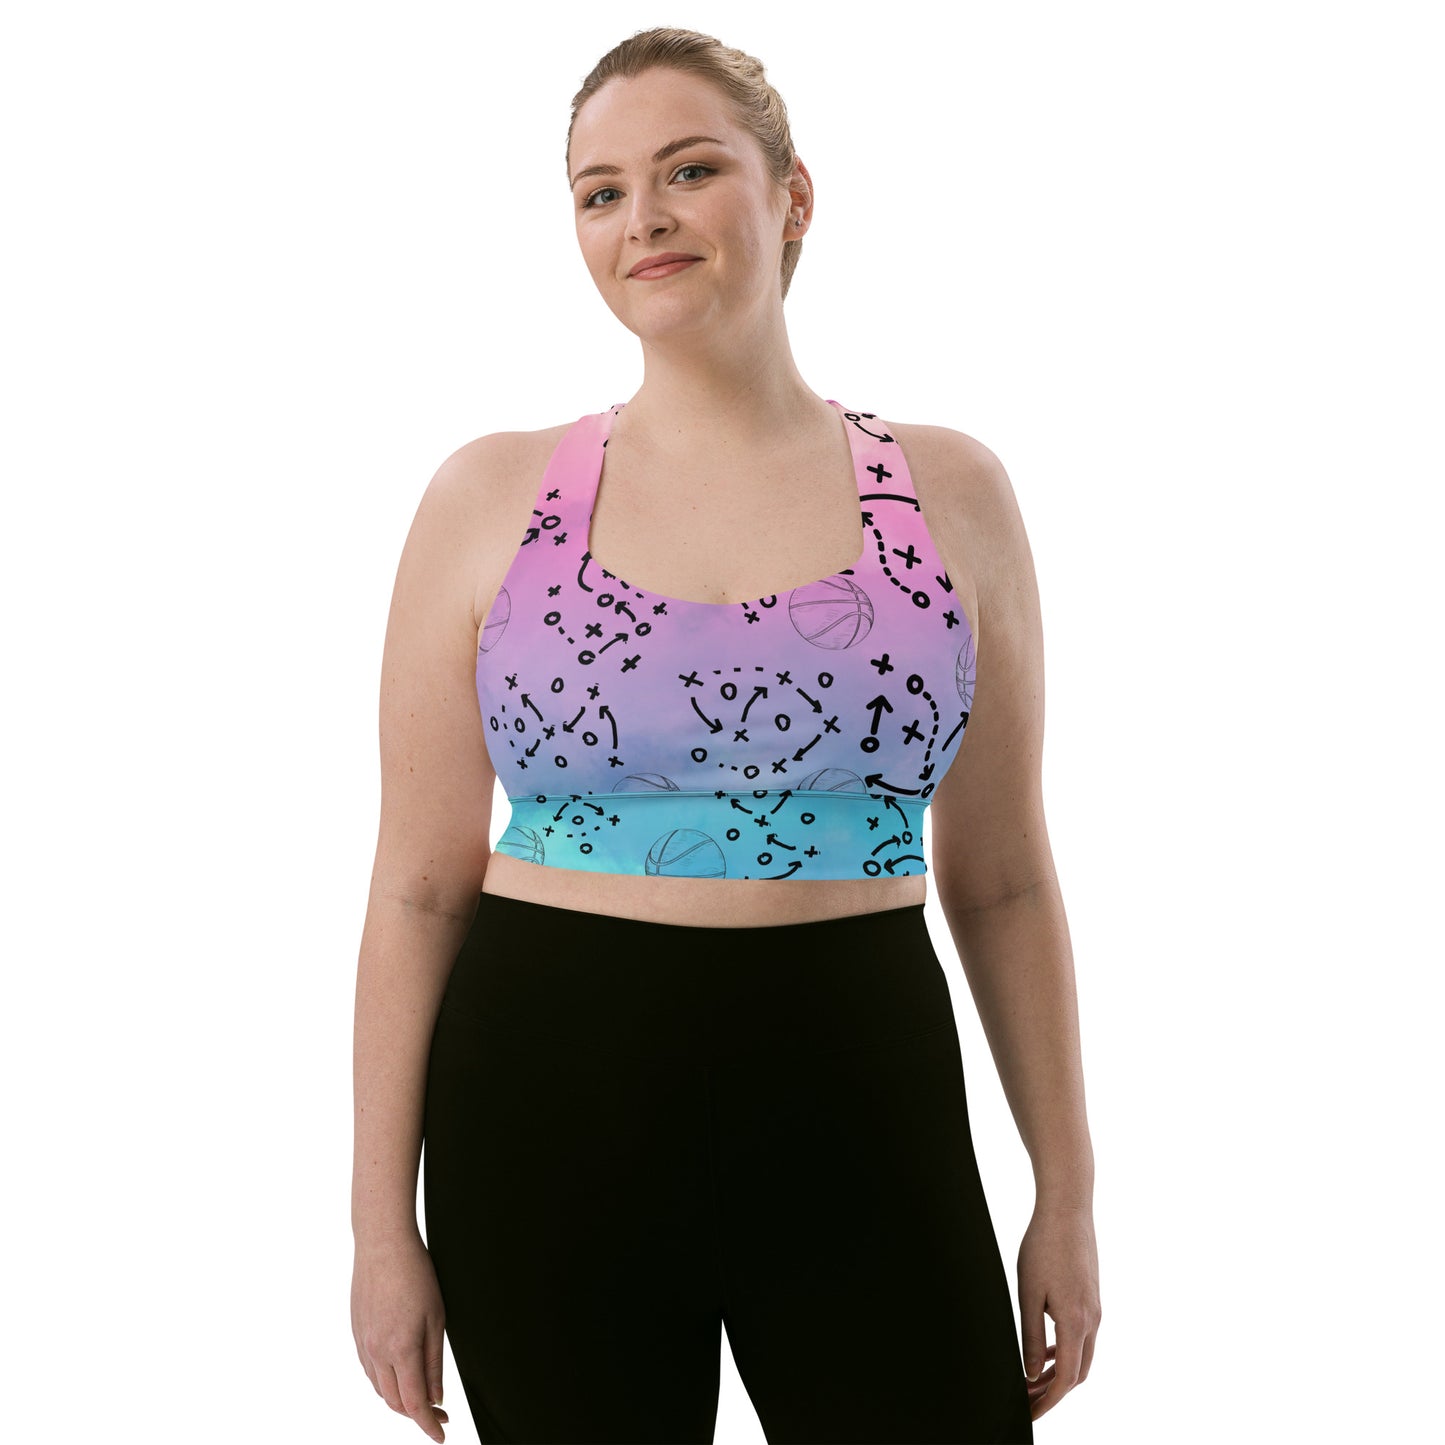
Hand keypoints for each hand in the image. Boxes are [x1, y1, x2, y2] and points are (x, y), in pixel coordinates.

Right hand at [352, 1228, 450, 1440]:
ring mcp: (363, 1344)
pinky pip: (369, 1371)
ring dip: (400, 1401)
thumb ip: (434, 1363)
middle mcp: (377, 1352)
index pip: (414, 1404)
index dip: (428, 1425)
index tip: (442, 1434)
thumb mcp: (437, 1318)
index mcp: (401, 1349)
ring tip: (422, 1397)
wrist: (382, 1244)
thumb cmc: (416, 1275)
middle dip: (417, 1415)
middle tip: (440, 1413)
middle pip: (395, 1402)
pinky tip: (400, 1375)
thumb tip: (435, 1398)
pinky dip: (385, 1382)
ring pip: (380, 1389)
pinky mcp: (356, 1334)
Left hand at [1017, 1200, 1100, 1421]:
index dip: (1048, 1402)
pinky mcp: (1091, 1297)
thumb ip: (1030, 1337)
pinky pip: (1082, 1337)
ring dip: (1059, 1373)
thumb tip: (1031, 1374)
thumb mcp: (1028, 1293)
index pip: (1067, 1379)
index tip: (1029, 1415)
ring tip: (1032, 1381)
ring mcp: (1095, 1309)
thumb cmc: (1043, 1246)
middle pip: (1078, 1373)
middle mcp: (1092, 1320)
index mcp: (1076, 1322)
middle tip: (1026, 1401)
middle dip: (1053, 1393)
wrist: (1068, 1209)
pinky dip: (1065, 1352)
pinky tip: (1045, 1350)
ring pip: (1082, 1356)